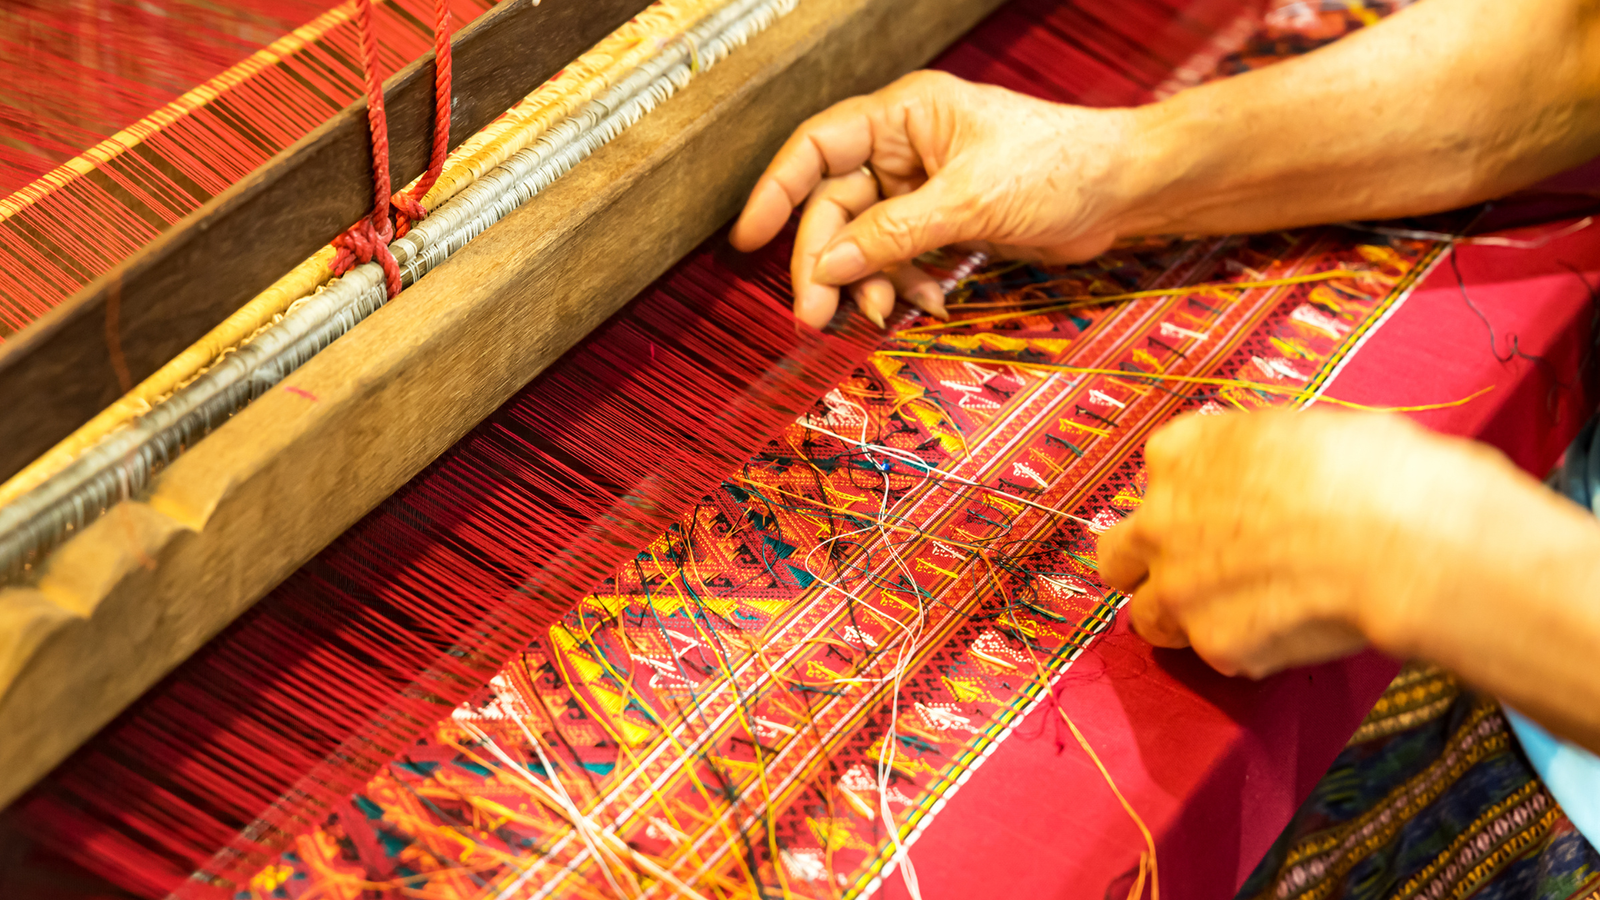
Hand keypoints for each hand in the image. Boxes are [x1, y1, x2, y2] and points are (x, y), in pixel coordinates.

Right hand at [729, 70, 1147, 327]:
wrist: (1123, 191)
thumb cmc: (1059, 167)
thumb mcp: (968, 201)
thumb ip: (892, 234)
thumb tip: (826, 266)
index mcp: (903, 115)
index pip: (816, 149)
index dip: (776, 193)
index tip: (748, 241)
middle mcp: (905, 146)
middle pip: (836, 207)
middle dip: (826, 264)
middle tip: (813, 317)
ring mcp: (923, 185)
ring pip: (865, 240)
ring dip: (867, 282)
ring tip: (878, 316)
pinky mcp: (945, 220)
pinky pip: (899, 256)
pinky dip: (904, 283)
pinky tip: (922, 301)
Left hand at [1097, 409, 1582, 678]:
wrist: (1403, 535)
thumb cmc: (1373, 467)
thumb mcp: (1299, 431)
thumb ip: (1254, 459)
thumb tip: (1271, 475)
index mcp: (1181, 452)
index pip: (1158, 478)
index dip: (1191, 500)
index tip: (1219, 513)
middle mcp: (1160, 518)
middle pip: (1119, 554)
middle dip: (1148, 566)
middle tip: (1197, 575)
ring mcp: (1179, 586)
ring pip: (1149, 616)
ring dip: (1185, 619)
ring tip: (1247, 615)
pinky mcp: (1212, 643)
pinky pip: (1218, 654)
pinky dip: (1250, 649)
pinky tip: (1296, 631)